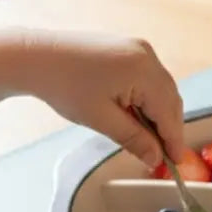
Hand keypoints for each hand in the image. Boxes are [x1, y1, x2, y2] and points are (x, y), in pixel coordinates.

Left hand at [18, 30, 186, 168]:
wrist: (36, 57)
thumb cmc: (64, 86)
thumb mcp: (100, 119)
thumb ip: (134, 139)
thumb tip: (155, 158)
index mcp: (143, 70)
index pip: (168, 112)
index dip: (173, 139)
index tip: (175, 162)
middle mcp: (147, 55)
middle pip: (169, 99)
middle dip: (168, 127)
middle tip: (162, 155)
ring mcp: (140, 49)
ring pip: (161, 89)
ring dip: (159, 113)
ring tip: (149, 138)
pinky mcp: (130, 49)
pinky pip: (150, 78)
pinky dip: (149, 99)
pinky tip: (138, 115)